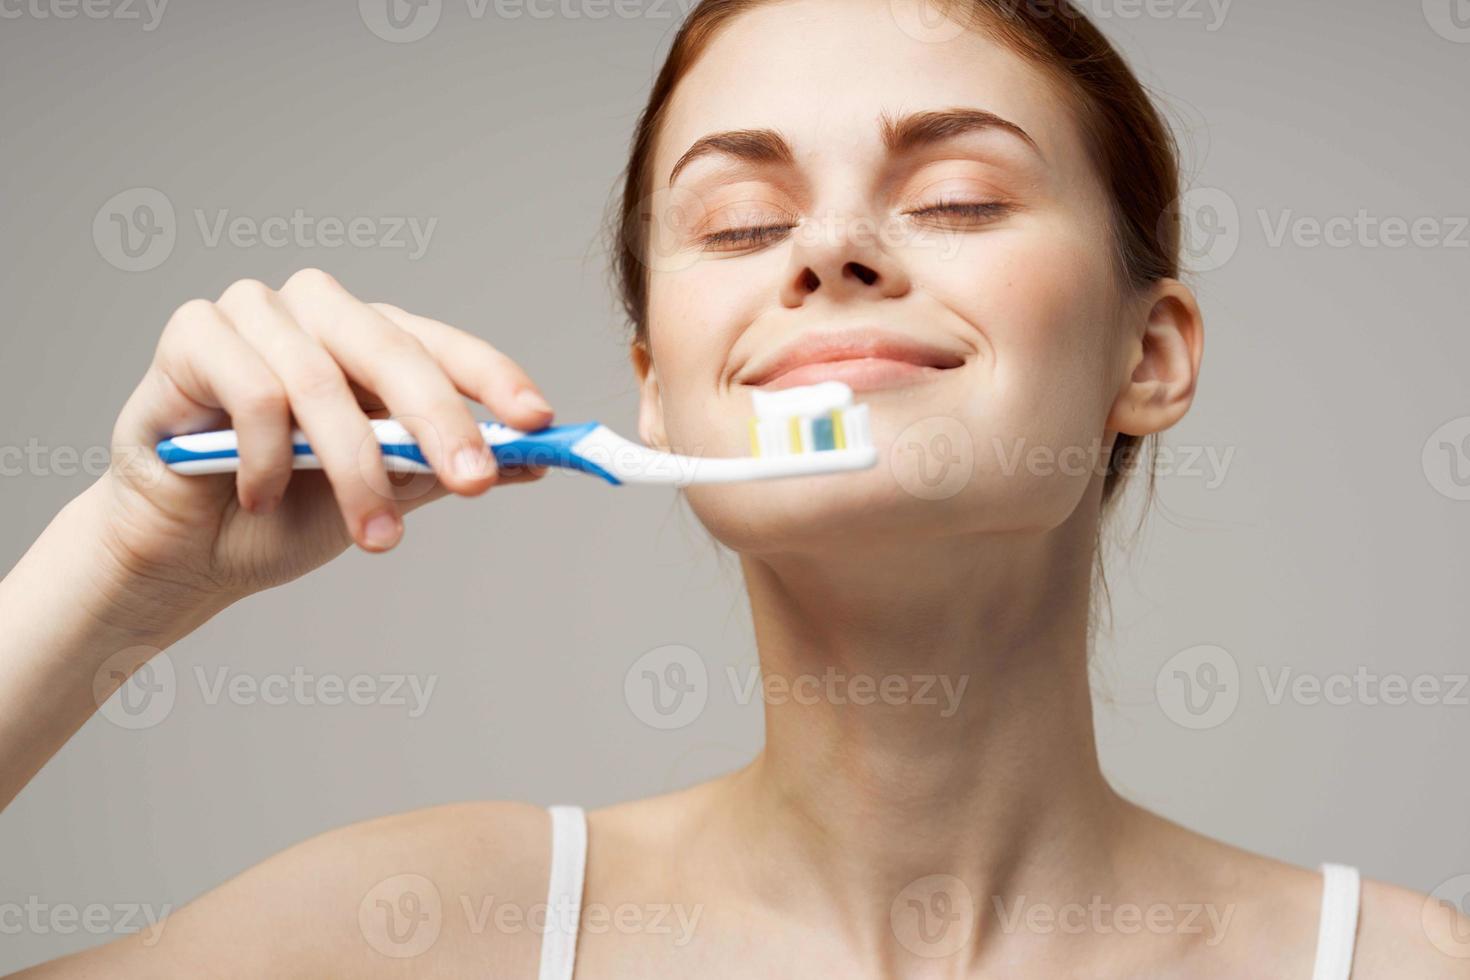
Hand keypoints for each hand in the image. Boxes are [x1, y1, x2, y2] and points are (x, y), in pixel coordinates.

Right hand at [93, 268, 552, 624]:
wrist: (187, 552)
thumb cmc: (283, 514)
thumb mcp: (383, 494)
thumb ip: (444, 468)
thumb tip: (537, 461)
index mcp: (370, 338)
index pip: (443, 345)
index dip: (494, 380)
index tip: (539, 421)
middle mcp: (318, 312)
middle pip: (393, 351)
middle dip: (441, 423)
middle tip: (474, 481)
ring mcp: (254, 312)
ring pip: (324, 382)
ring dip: (355, 469)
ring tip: (374, 536)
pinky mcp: (193, 333)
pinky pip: (254, 392)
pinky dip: (268, 458)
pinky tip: (261, 496)